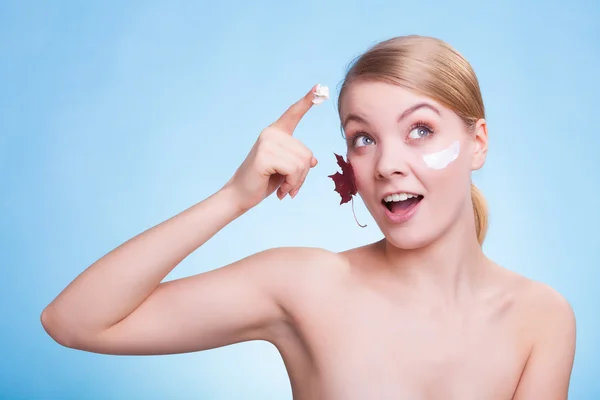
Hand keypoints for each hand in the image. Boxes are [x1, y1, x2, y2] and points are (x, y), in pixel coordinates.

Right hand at [225, 85, 320, 210]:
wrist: (241, 195)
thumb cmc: (264, 181)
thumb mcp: (287, 169)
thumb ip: (299, 160)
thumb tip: (313, 161)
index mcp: (276, 132)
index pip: (293, 113)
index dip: (307, 101)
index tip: (319, 86)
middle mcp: (271, 133)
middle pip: (306, 153)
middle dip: (302, 175)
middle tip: (289, 186)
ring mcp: (267, 142)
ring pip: (302, 163)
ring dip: (297, 182)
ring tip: (285, 189)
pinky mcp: (264, 155)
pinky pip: (293, 170)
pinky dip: (292, 184)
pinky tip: (281, 191)